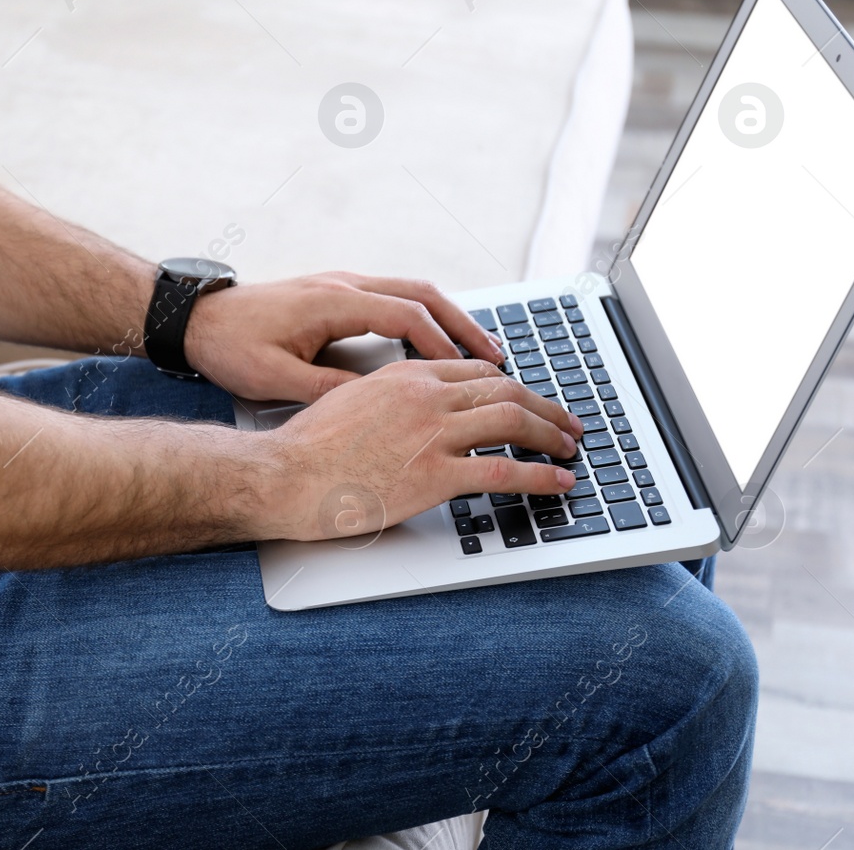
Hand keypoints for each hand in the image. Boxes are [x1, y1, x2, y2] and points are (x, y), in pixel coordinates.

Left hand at [183, 272, 505, 402]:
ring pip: (412, 291)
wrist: (195, 319)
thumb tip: (377, 404)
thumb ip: (328, 391)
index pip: (405, 315)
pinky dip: (424, 317)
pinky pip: (394, 298)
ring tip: (481, 352)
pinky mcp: (335, 293)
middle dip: (464, 324)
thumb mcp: (276, 379)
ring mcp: (341, 284)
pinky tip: (437, 344)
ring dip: (449, 318)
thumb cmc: (229, 347)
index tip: (473, 371)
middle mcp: (343, 284)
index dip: (443, 344)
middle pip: (422, 294)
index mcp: (332, 302)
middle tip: (499, 357)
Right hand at [259, 359, 583, 541]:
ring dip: (550, 434)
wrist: (284, 475)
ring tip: (569, 448)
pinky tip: (558, 482)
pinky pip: (503, 469)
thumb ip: (386, 399)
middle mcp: (425, 396)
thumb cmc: (306, 448)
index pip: (475, 371)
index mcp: (404, 377)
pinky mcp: (435, 474)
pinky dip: (540, 476)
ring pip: (512, 420)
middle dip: (544, 405)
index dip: (510, 384)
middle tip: (565, 422)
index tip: (526, 398)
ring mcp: (432, 434)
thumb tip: (405, 413)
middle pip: (504, 389)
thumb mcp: (348, 401)